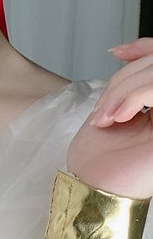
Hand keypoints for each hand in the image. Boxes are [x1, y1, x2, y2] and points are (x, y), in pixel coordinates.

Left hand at [66, 38, 152, 198]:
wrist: (95, 190)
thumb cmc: (100, 159)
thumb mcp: (111, 107)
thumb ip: (125, 81)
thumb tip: (122, 51)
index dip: (143, 48)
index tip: (116, 53)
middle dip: (124, 79)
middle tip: (103, 108)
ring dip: (124, 90)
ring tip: (106, 116)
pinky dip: (132, 96)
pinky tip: (118, 117)